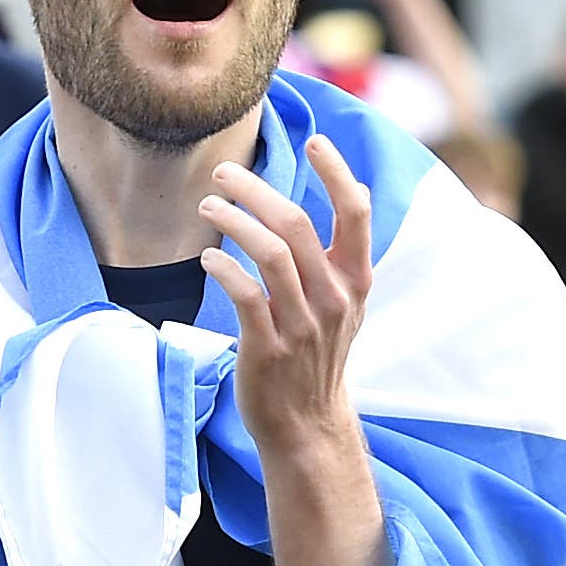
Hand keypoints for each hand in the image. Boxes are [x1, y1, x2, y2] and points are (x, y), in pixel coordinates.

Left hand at [200, 136, 372, 458]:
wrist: (308, 424)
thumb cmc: (317, 355)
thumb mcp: (344, 304)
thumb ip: (341, 256)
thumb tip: (344, 195)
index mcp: (356, 281)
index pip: (357, 213)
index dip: (337, 172)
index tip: (315, 141)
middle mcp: (334, 298)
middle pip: (296, 223)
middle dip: (255, 189)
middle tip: (222, 173)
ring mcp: (302, 325)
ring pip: (268, 253)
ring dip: (232, 220)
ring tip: (208, 205)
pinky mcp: (268, 348)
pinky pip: (245, 294)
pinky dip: (224, 268)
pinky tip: (208, 258)